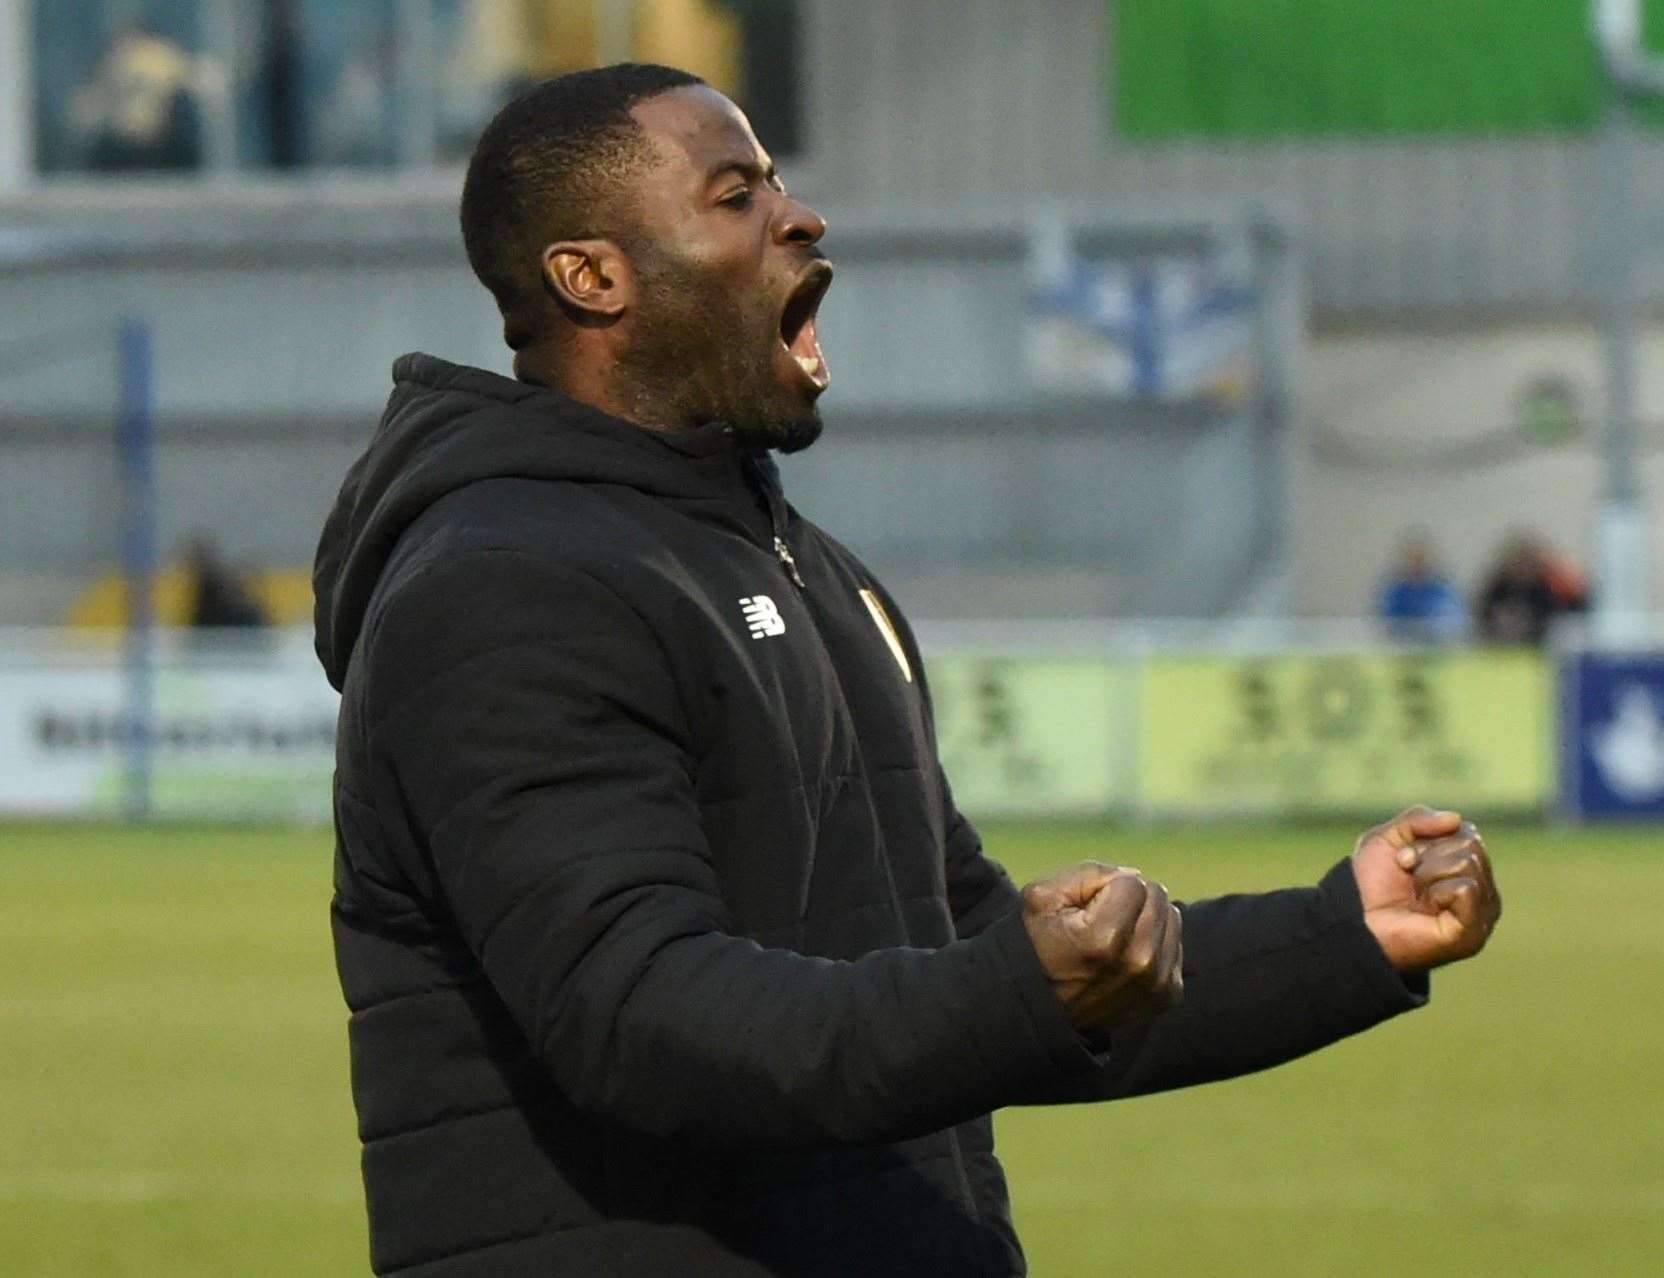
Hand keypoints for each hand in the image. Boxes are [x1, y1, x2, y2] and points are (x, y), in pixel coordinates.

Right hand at [1020, 862, 1183, 1041]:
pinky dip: (1155, 943)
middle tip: (1102, 922)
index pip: (1132, 883)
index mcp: (1105, 939)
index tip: (1086, 912)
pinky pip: (1176, 944)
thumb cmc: (1041, 945)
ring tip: (1117, 938)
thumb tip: (1135, 876)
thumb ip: (1089, 873)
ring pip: (1171, 916)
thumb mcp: (1044, 897)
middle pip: (1157, 896)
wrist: (1044, 1010)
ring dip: (1146, 919)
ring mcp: (1158, 983)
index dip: (1105, 888)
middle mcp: (1138, 963)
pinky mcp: (1169, 996)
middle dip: (1130, 900)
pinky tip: (1128, 957)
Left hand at [1352, 805, 1501, 973]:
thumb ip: (1418, 819)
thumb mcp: (1387, 838)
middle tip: (1407, 877)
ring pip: (1468, 862)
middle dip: (1426, 855)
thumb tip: (1456, 819)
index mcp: (1467, 867)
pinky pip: (1465, 888)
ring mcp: (1482, 913)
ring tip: (1415, 895)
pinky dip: (1437, 891)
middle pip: (1470, 845)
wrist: (1354, 919)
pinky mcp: (1473, 932)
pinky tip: (1426, 908)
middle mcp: (1482, 889)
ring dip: (1427, 873)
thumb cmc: (1371, 883)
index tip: (1401, 858)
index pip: (1466, 832)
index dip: (1428, 839)